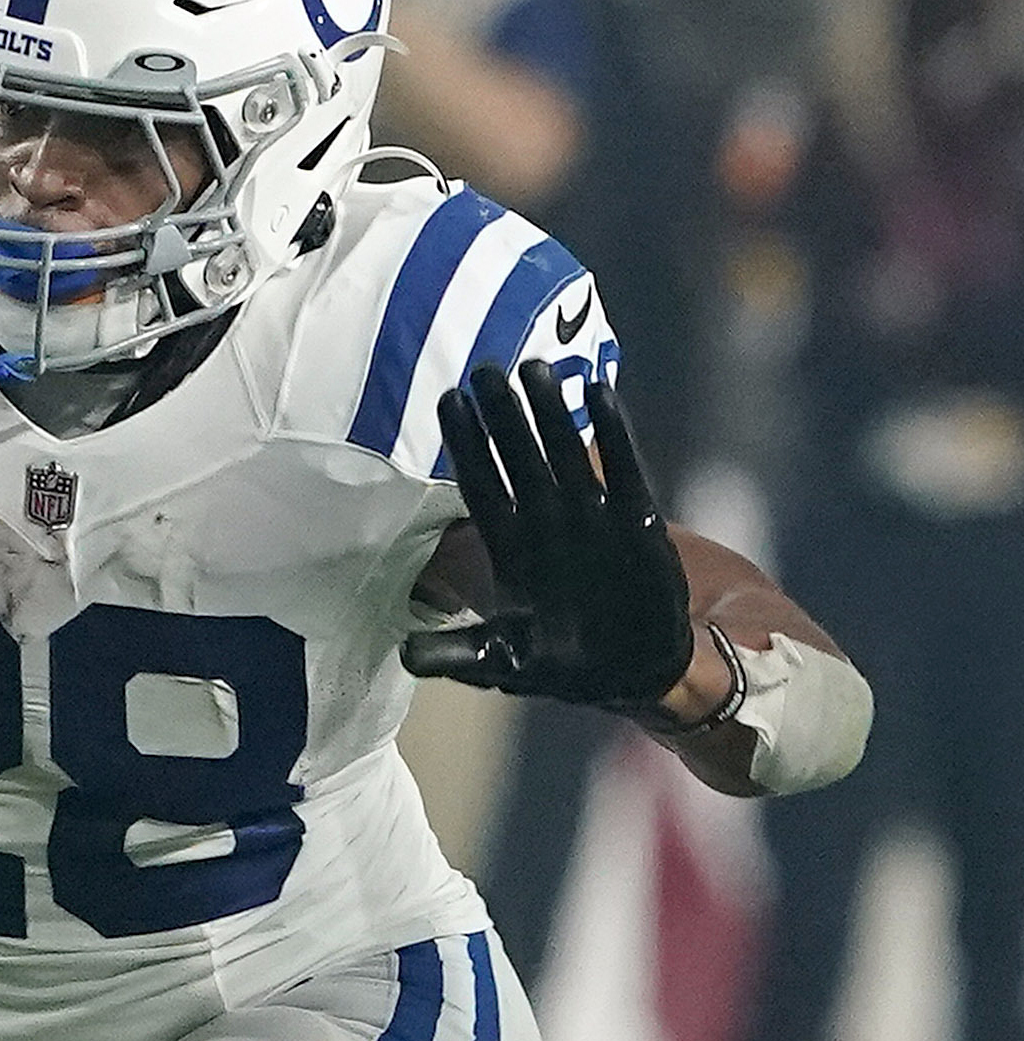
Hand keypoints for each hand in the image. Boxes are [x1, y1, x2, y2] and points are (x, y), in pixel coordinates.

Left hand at [401, 360, 693, 709]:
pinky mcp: (636, 520)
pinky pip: (623, 469)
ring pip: (564, 453)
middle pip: (518, 457)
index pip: (481, 484)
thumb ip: (459, 652)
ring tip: (536, 368)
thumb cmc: (560, 661)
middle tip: (485, 368)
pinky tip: (600, 392)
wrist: (631, 672)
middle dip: (501, 415)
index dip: (466, 444)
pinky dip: (615, 433)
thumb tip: (405, 656)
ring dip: (551, 413)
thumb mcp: (504, 660)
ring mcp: (590, 517)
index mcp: (509, 546)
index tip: (450, 400)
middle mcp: (545, 520)